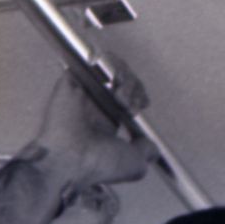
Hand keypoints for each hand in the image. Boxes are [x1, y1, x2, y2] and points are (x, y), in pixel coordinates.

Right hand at [28, 63, 151, 190]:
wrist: (73, 158)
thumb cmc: (97, 164)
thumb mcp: (135, 165)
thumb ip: (147, 152)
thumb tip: (151, 146)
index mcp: (105, 123)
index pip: (126, 97)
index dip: (138, 96)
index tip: (140, 106)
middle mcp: (94, 105)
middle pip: (123, 79)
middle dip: (136, 88)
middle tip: (132, 106)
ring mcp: (84, 90)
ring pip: (114, 68)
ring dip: (128, 80)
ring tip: (123, 98)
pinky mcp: (75, 78)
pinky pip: (98, 58)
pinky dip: (115, 68)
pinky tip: (116, 86)